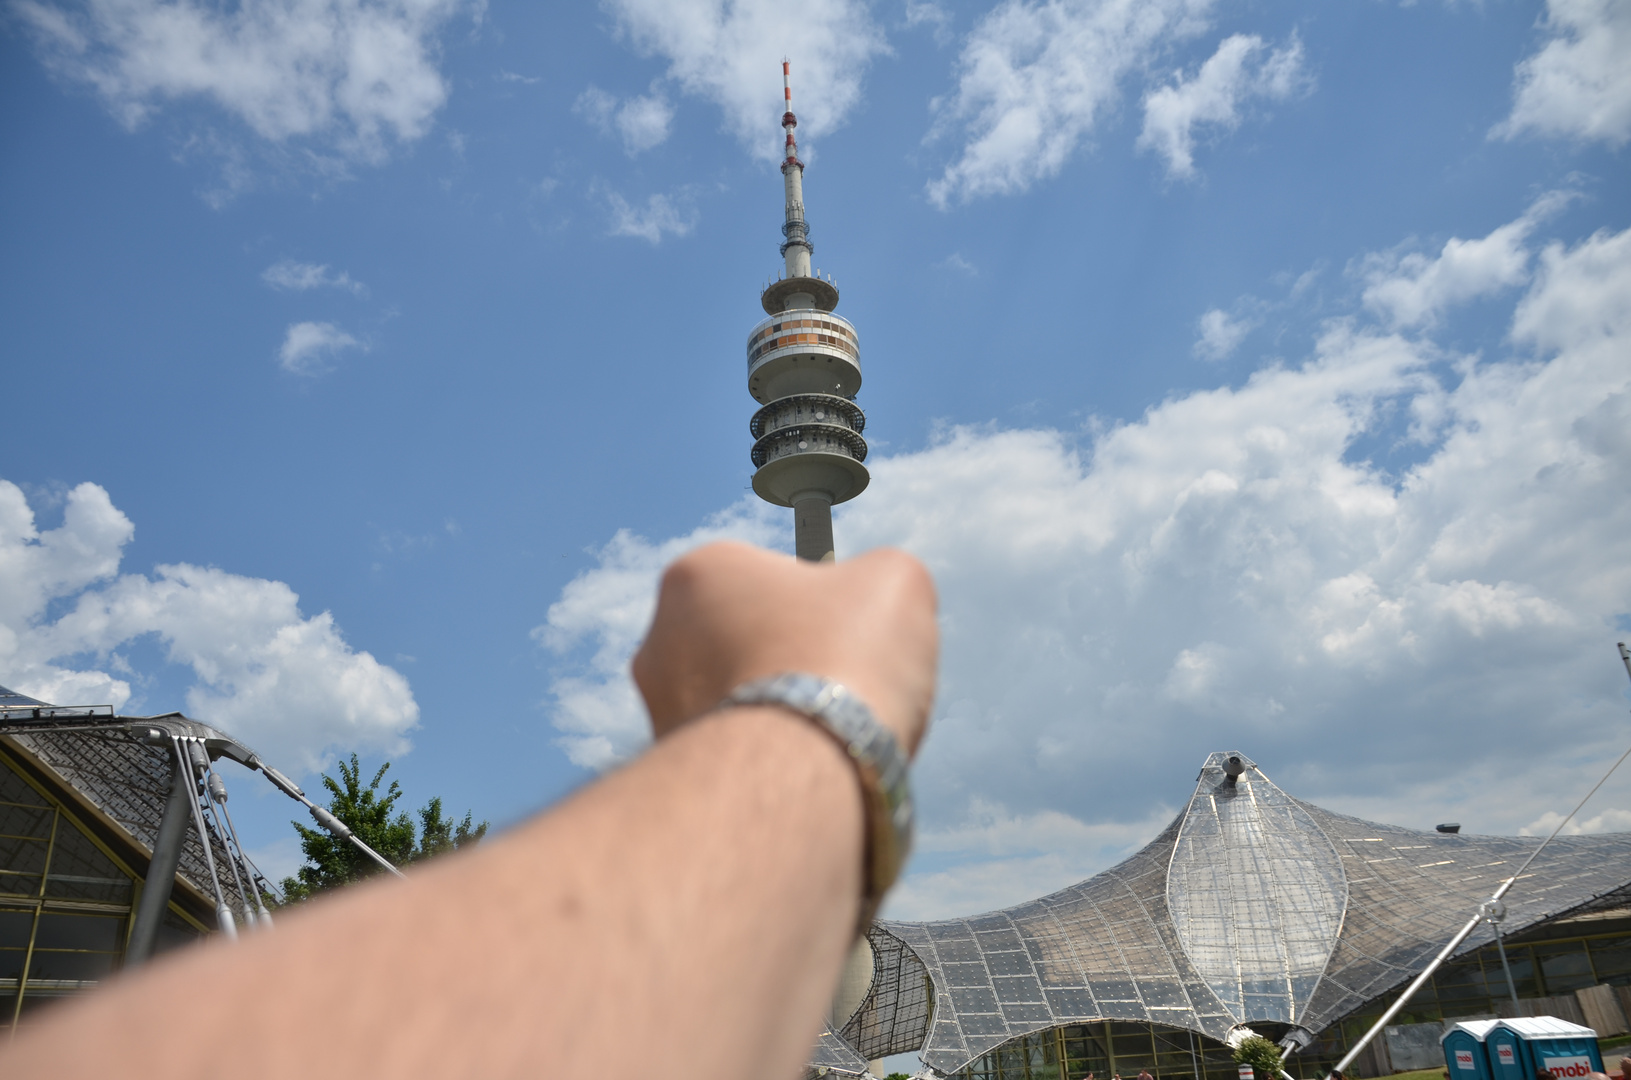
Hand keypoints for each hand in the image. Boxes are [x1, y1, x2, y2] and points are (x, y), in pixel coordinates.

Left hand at [631, 542, 937, 755]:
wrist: (802, 775)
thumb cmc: (842, 661)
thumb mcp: (893, 581)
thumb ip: (879, 573)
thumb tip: (877, 595)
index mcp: (699, 573)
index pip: (775, 579)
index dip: (827, 606)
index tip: (852, 634)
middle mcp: (659, 640)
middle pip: (752, 643)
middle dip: (796, 664)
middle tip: (847, 688)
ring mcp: (661, 711)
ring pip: (743, 705)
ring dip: (783, 717)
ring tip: (830, 740)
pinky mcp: (675, 776)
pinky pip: (737, 761)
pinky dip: (770, 767)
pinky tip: (804, 776)